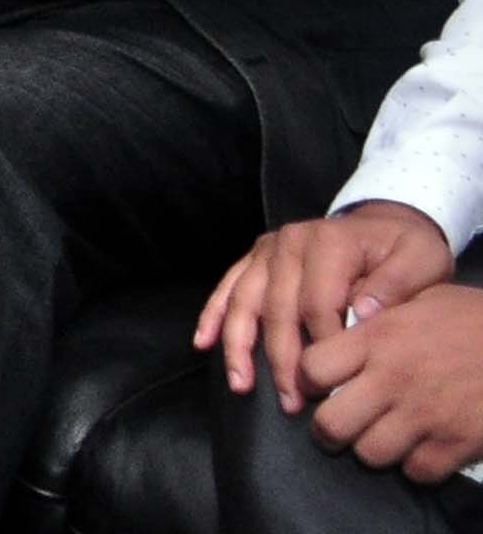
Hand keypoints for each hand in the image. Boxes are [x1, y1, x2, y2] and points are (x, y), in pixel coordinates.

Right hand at [198, 202, 457, 412]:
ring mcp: (268, 249)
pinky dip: (213, 315)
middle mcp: (290, 242)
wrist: (382, 224)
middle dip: (282, 359)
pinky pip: (228, 287)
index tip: (338, 382)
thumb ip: (397, 284)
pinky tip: (204, 343)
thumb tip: (364, 313)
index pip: (317, 302)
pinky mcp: (255, 257)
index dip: (323, 345)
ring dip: (239, 346)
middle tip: (292, 402)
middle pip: (277, 308)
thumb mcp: (421, 260)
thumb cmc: (403, 250)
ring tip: (242, 384)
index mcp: (328, 242)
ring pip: (244, 300)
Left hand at [299, 280, 482, 482]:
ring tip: (382, 435)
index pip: (312, 369)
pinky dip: (415, 465)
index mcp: (378, 338)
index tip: (321, 383)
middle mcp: (394, 379)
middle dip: (328, 431)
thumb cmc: (471, 317)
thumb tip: (340, 317)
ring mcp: (426, 415)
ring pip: (370, 454)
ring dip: (372, 449)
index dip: (309, 379)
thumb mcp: (418, 298)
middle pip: (331, 425)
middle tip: (338, 427)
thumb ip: (376, 311)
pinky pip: (416, 472)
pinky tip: (421, 447)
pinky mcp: (457, 444)